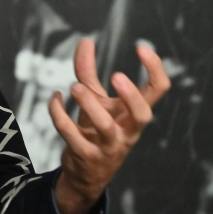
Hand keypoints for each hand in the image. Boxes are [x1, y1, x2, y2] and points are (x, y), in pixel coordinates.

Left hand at [49, 38, 169, 213]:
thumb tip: (85, 40)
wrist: (85, 173)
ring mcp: (108, 146)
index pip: (158, 91)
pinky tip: (54, 98)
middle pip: (142, 115)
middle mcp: (127, 131)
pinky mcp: (85, 155)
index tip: (142, 48)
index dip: (155, 69)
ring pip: (105, 127)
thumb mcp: (96, 101)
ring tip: (73, 87)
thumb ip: (88, 72)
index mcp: (134, 114)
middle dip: (131, 96)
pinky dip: (59, 114)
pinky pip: (71, 134)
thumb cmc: (95, 130)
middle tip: (115, 75)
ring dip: (88, 104)